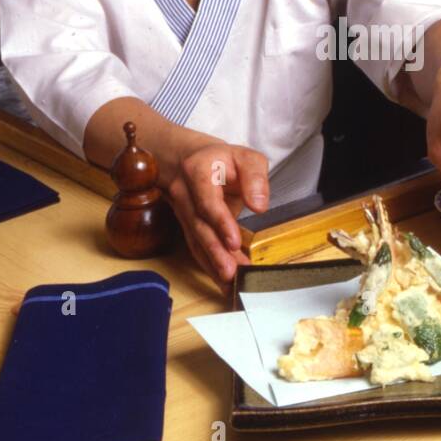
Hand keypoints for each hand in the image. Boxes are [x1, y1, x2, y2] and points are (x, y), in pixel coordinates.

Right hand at [163, 137, 270, 287]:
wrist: (187, 159)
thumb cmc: (222, 160)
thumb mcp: (244, 157)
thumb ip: (255, 177)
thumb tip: (259, 206)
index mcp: (197, 171)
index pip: (207, 200)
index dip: (220, 222)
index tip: (234, 241)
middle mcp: (184, 194)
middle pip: (198, 226)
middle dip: (215, 252)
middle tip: (231, 273)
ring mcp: (182, 212)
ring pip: (195, 241)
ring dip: (212, 264)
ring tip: (230, 284)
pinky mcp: (187, 227)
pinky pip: (196, 248)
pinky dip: (209, 266)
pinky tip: (223, 282)